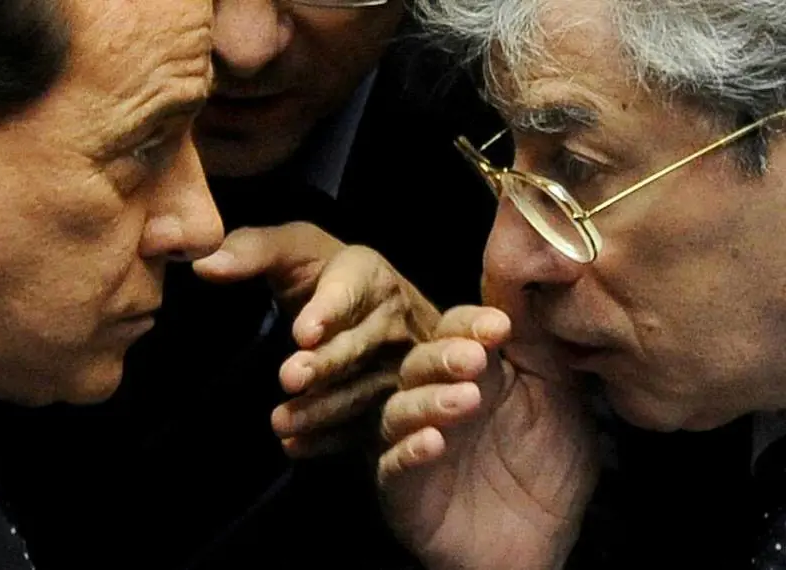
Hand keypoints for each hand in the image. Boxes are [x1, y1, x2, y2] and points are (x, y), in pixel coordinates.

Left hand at [193, 222, 439, 456]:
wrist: (383, 313)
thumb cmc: (325, 276)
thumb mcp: (296, 251)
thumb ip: (253, 251)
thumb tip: (203, 264)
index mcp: (369, 275)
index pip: (350, 291)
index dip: (328, 312)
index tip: (302, 332)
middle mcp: (391, 320)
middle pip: (359, 346)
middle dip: (326, 364)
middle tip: (289, 377)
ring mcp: (397, 366)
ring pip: (364, 391)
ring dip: (323, 409)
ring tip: (282, 422)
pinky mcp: (392, 403)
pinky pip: (368, 425)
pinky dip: (332, 439)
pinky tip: (297, 445)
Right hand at [378, 305, 598, 569]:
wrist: (540, 543)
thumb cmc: (549, 467)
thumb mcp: (559, 398)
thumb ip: (544, 347)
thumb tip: (545, 277)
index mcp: (473, 372)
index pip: (457, 331)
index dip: (472, 324)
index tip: (499, 326)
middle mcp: (436, 398)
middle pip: (420, 363)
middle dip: (443, 356)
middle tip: (473, 358)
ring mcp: (416, 442)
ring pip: (400, 409)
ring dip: (428, 400)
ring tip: (464, 402)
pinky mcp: (402, 487)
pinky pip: (391, 464)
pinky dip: (409, 451)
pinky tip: (433, 444)